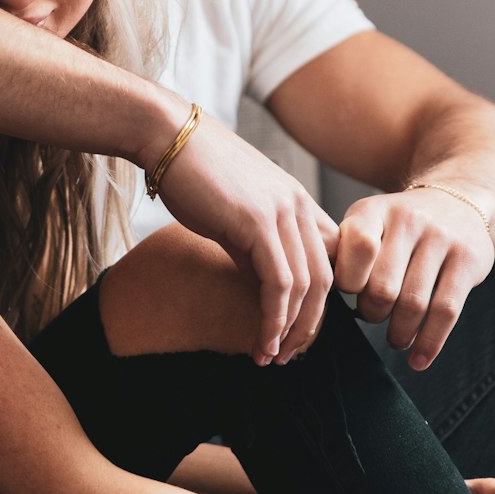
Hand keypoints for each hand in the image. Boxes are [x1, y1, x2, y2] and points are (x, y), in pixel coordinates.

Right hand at [156, 114, 337, 366]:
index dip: (318, 305)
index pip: (328, 264)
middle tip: (288, 356)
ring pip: (306, 287)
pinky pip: (280, 283)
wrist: (166, 136)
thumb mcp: (236, 214)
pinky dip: (274, 319)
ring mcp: (283, 213)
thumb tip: (264, 289)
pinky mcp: (258, 222)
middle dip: (309, 327)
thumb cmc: (193, 174)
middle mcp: (300, 207)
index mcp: (299, 203)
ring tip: (271, 357)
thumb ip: (256, 249)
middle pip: (325, 282)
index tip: (296, 333)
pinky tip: (263, 341)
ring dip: (291, 330)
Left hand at [333, 185, 494, 367]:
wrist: (456, 201)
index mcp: (372, 211)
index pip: (355, 249)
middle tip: (372, 316)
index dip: (347, 283)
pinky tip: (417, 360)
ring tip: (395, 339)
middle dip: (372, 313)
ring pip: (413, 303)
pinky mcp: (468, 259)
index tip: (349, 293)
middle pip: (382, 287)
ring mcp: (441, 238)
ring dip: (398, 333)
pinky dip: (429, 343)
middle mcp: (408, 219)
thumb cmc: (395, 227)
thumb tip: (315, 298)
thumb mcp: (365, 222)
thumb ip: (340, 253)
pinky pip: (445, 311)